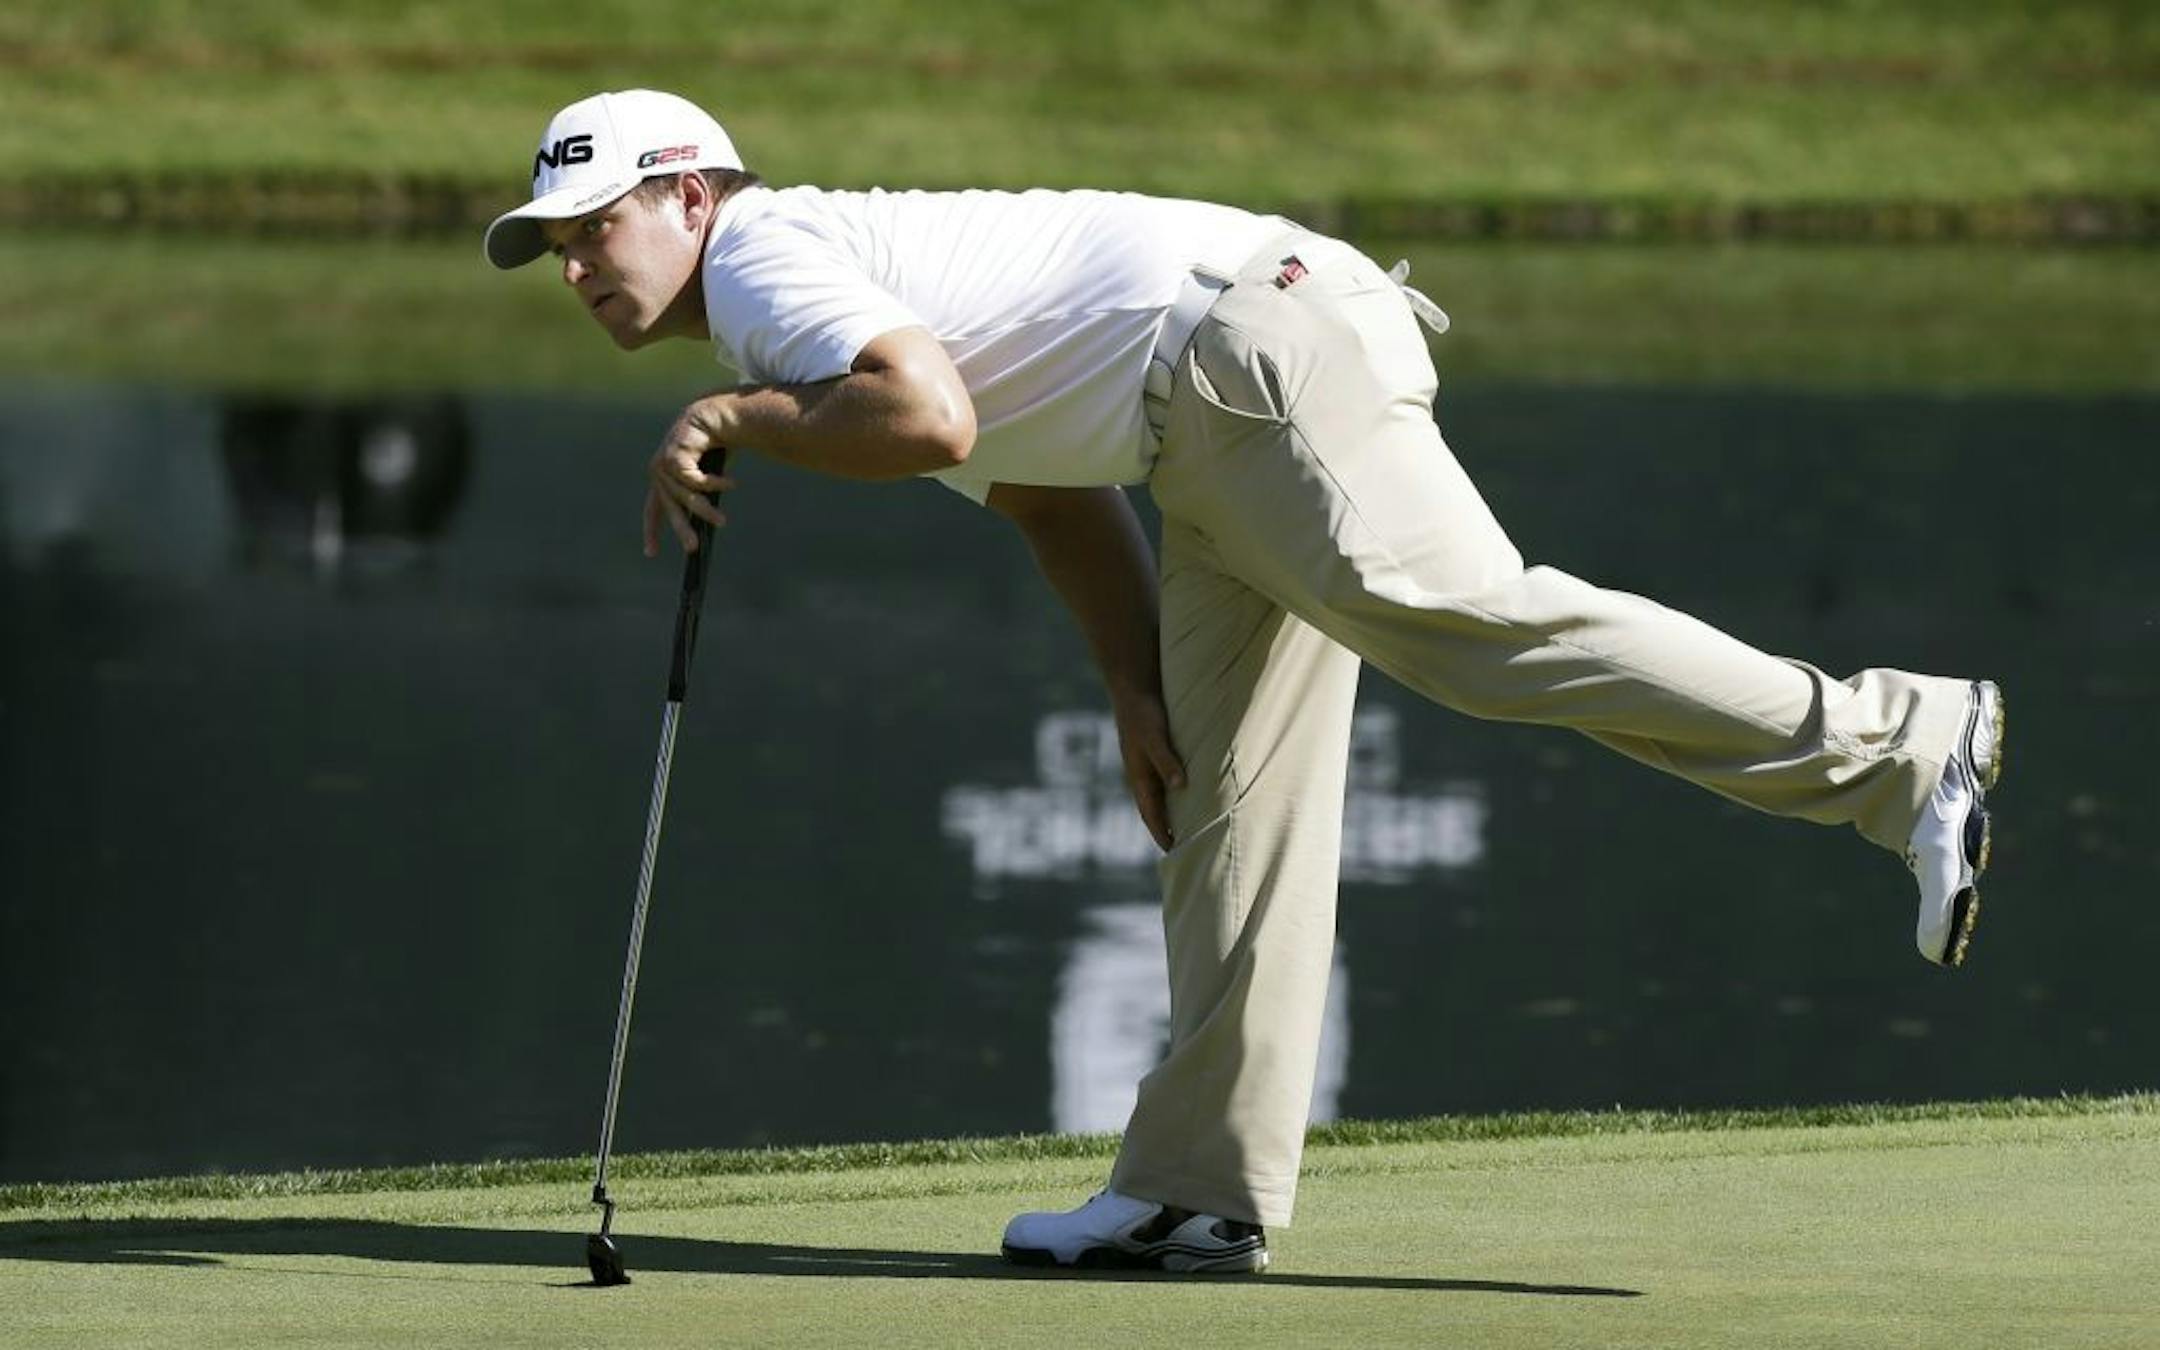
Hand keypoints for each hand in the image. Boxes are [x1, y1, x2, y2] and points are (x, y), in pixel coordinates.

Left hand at [643, 399, 737, 555]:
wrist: (716, 415)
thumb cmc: (715, 445)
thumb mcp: (707, 474)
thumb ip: (702, 495)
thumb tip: (709, 525)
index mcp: (664, 479)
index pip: (654, 509)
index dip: (652, 530)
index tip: (651, 553)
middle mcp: (660, 472)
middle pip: (669, 508)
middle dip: (682, 528)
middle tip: (693, 549)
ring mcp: (664, 463)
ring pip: (684, 496)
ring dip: (705, 511)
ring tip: (723, 522)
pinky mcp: (673, 455)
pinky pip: (693, 480)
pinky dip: (712, 485)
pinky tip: (730, 484)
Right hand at [1112, 690, 1185, 851]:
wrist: (1132, 686)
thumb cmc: (1143, 712)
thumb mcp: (1155, 737)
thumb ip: (1167, 761)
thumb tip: (1181, 787)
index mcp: (1139, 777)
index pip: (1151, 815)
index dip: (1161, 834)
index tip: (1174, 853)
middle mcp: (1143, 775)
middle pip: (1155, 810)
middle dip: (1167, 829)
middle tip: (1186, 848)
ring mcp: (1148, 765)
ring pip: (1162, 796)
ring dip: (1172, 812)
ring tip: (1190, 827)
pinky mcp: (1157, 753)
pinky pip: (1167, 781)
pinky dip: (1177, 793)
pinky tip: (1190, 793)